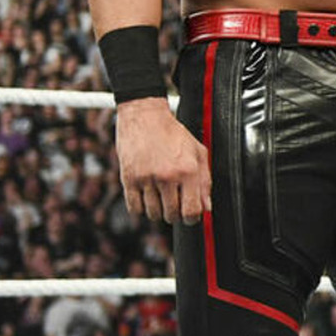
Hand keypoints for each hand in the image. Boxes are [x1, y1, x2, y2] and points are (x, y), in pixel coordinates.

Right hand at [114, 98, 209, 223]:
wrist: (145, 117)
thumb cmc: (173, 134)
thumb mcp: (197, 152)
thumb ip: (205, 181)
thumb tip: (207, 207)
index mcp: (188, 170)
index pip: (192, 210)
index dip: (192, 218)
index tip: (190, 216)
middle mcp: (168, 176)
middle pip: (172, 215)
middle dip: (175, 214)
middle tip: (175, 204)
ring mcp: (147, 178)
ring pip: (153, 214)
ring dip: (158, 211)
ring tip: (161, 197)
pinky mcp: (129, 179)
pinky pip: (135, 208)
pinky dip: (141, 208)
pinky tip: (147, 196)